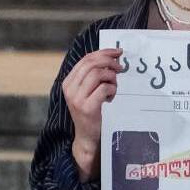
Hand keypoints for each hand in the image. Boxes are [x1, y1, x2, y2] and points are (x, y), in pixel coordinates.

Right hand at [62, 48, 123, 181]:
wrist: (87, 137)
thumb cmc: (91, 112)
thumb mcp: (88, 92)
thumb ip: (94, 76)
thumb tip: (112, 57)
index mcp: (69, 82)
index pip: (86, 59)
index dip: (103, 53)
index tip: (117, 52)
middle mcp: (70, 88)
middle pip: (91, 64)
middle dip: (109, 62)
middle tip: (121, 67)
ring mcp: (77, 98)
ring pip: (98, 74)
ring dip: (111, 78)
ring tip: (114, 86)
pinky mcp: (87, 108)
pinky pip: (104, 89)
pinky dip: (112, 90)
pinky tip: (111, 98)